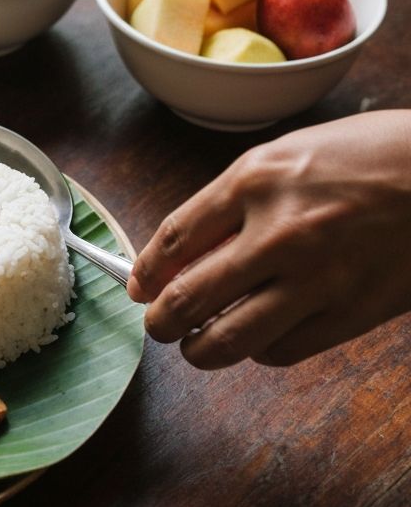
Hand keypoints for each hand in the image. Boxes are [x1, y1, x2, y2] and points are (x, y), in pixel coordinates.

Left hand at [127, 111, 410, 368]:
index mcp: (255, 179)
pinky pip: (284, 350)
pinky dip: (258, 352)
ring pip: (230, 338)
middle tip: (156, 325)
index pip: (175, 237)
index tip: (138, 286)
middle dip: (160, 321)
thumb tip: (188, 252)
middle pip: (190, 296)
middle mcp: (279, 230)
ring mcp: (317, 276)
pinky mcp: (353, 312)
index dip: (147, 270)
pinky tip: (255, 340)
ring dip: (200, 349)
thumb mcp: (286, 156)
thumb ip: (234, 201)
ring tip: (194, 346)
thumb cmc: (368, 154)